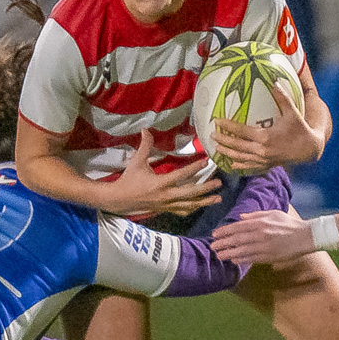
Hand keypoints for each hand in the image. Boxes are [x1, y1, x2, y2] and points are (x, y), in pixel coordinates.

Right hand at [105, 132, 222, 217]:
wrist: (120, 199)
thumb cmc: (129, 179)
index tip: (206, 162)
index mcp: (160, 183)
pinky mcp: (165, 209)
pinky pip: (182, 211)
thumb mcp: (136, 162)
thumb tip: (146, 129)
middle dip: (206, 189)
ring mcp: (167, 205)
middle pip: (190, 193)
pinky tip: (201, 205)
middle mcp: (166, 196)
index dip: (194, 168)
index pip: (181, 175)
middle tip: (219, 183)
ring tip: (217, 199)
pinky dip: (193, 208)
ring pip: (189, 205)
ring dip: (204, 202)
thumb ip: (144, 146)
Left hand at [211, 84, 322, 173]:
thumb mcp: (292, 112)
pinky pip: (250, 166)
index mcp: (266, 137)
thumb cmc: (300, 129)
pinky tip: (232, 163)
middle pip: (238, 146)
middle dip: (224, 141)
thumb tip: (274, 82)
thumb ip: (282, 98)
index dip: (228, 126)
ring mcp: (264, 159)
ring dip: (228, 153)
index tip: (217, 121)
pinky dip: (240, 164)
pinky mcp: (267, 165)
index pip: (242, 131)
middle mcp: (262, 150)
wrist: (309, 149)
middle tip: (212, 135)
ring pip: (241, 157)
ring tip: (217, 148)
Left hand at [211, 207, 314, 263]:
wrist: (304, 237)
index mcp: (260, 223)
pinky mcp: (268, 256)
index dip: (224, 231)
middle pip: (236, 240)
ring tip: (219, 255)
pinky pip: (251, 258)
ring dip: (228, 253)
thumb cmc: (288, 223)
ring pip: (241, 251)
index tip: (214, 234)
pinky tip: (233, 260)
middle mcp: (260, 235)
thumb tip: (240, 217)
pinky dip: (241, 259)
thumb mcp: (272, 213)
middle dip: (222, 243)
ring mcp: (264, 247)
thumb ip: (255, 215)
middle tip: (212, 246)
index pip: (237, 227)